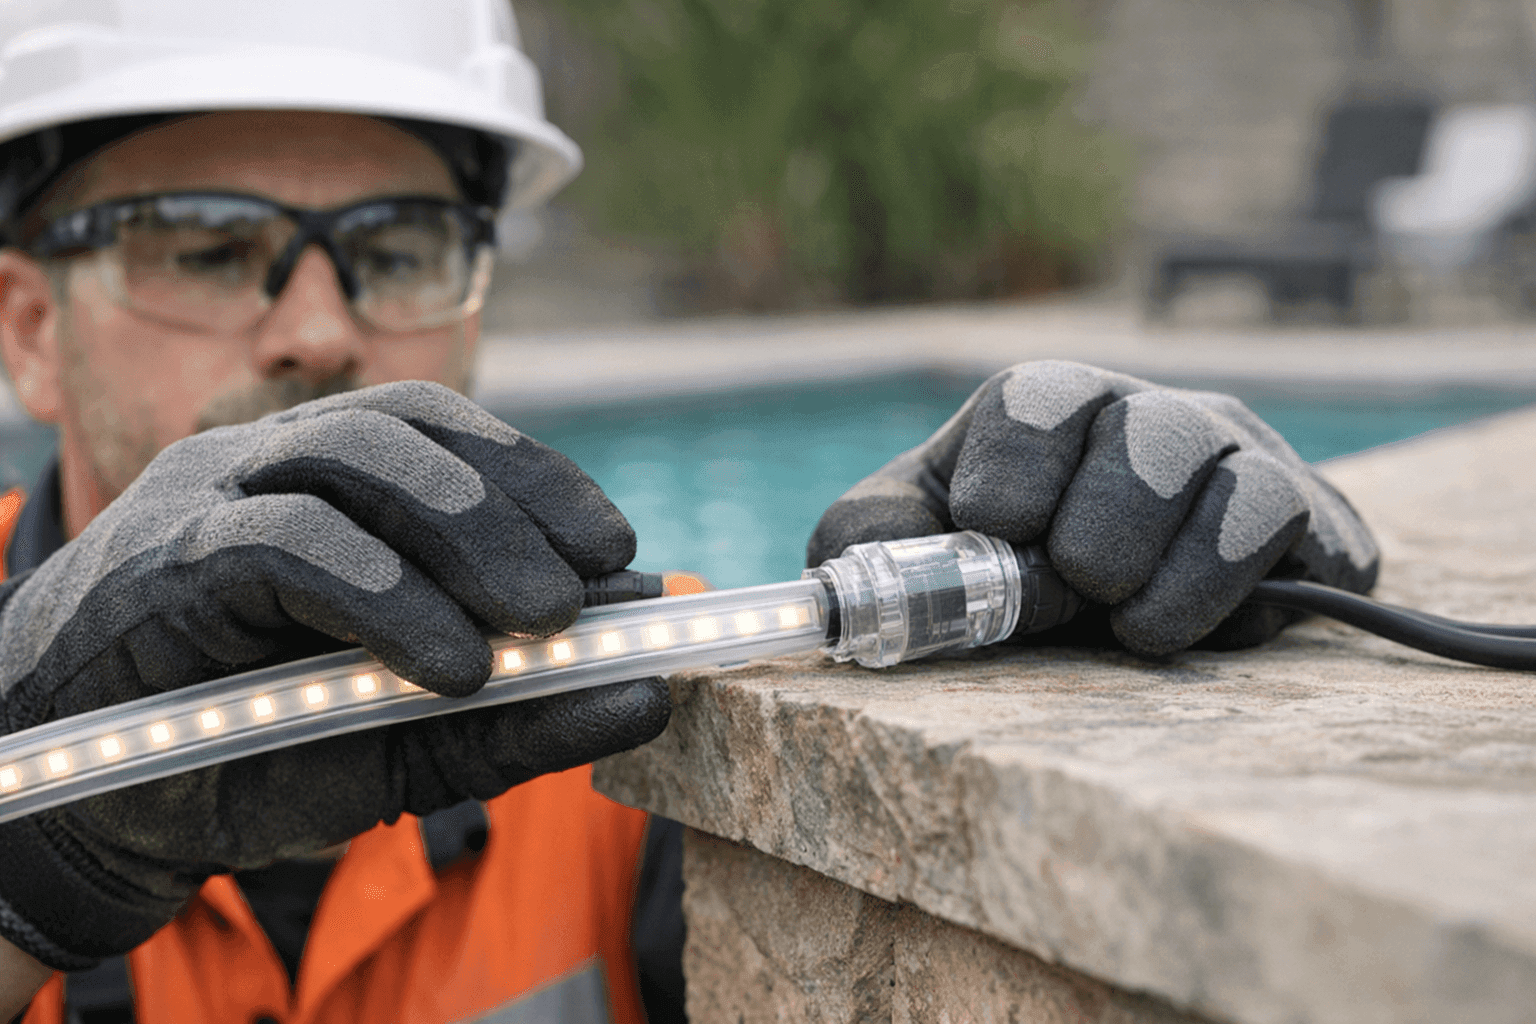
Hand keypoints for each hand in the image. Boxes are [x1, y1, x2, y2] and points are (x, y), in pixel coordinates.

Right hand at [0, 381, 669, 967]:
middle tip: (587, 591)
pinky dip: (388, 596)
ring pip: (352, 460)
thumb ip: (530, 711)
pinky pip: (288, 542)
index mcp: (325, 481)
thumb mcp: (420, 737)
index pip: (442, 431)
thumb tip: (653, 689)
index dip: (536, 474)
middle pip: (406, 429)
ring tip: (542, 619)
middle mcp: (265, 463)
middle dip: (515, 501)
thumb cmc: (266, 748)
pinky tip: (454, 665)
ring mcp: (210, 500)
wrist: (103, 809)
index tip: (616, 547)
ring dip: (467, 534)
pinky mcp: (168, 565)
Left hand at [809, 360, 1378, 654]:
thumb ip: (872, 542)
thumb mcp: (905, 553)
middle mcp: (1150, 415)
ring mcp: (1240, 460)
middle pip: (1150, 435)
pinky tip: (1195, 634)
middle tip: (1077, 594)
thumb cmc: (993, 576)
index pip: (1038, 399)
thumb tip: (876, 569)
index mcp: (1048, 409)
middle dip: (1100, 537)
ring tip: (1131, 633)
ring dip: (1175, 576)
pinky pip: (1303, 531)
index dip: (1016, 472)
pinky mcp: (1314, 521)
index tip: (993, 532)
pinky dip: (1242, 595)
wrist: (1091, 629)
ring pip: (1238, 482)